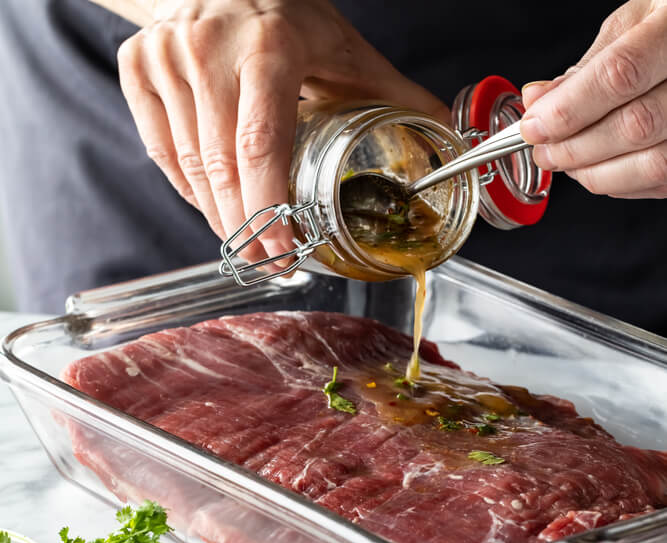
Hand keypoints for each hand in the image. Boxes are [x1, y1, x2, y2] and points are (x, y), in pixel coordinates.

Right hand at [117, 0, 448, 263]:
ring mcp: (167, 57)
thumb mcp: (347, 52)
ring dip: (219, 217)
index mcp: (270, 46)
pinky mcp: (138, 68)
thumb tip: (451, 143)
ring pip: (189, 167)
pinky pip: (161, 153)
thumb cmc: (291, 21)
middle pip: (222, 167)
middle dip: (246, 229)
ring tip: (246, 242)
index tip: (283, 254)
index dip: (269, 209)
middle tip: (268, 265)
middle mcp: (210, 48)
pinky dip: (190, 190)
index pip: (261, 144)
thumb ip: (397, 98)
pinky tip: (215, 205)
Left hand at [520, 0, 666, 198]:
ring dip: (594, 172)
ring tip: (565, 161)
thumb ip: (590, 64)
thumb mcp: (636, 21)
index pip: (620, 76)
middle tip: (542, 148)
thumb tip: (540, 100)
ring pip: (651, 164)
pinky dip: (620, 182)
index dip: (570, 109)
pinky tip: (598, 167)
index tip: (535, 125)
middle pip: (635, 126)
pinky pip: (661, 182)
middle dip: (575, 147)